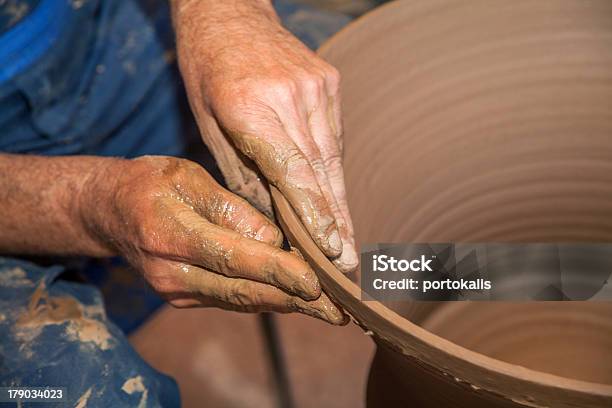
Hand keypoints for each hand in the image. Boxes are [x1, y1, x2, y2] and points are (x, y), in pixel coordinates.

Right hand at [79, 156, 346, 324]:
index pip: (234, 257)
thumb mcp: (188, 177)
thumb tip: (273, 239)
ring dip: (287, 306)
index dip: (277, 271)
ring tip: (328, 311)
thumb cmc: (150, 183)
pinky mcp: (184, 296)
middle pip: (244, 291)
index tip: (315, 282)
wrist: (110, 211)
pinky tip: (296, 300)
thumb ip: (230, 208)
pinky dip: (266, 299)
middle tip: (338, 310)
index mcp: (170, 234)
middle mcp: (172, 272)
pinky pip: (232, 299)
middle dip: (295, 302)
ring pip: (242, 301)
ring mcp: (176, 290)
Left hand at [173, 0, 357, 272]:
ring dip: (339, 204)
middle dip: (335, 223)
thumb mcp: (209, 124)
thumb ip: (241, 172)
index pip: (291, 171)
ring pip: (332, 158)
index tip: (331, 251)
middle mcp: (291, 96)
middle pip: (320, 171)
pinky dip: (332, 171)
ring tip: (347, 244)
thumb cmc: (207, 71)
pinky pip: (332, 138)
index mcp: (250, 107)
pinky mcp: (329, 83)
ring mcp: (316, 87)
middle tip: (348, 265)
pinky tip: (336, 202)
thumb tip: (271, 221)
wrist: (229, 12)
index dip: (314, 214)